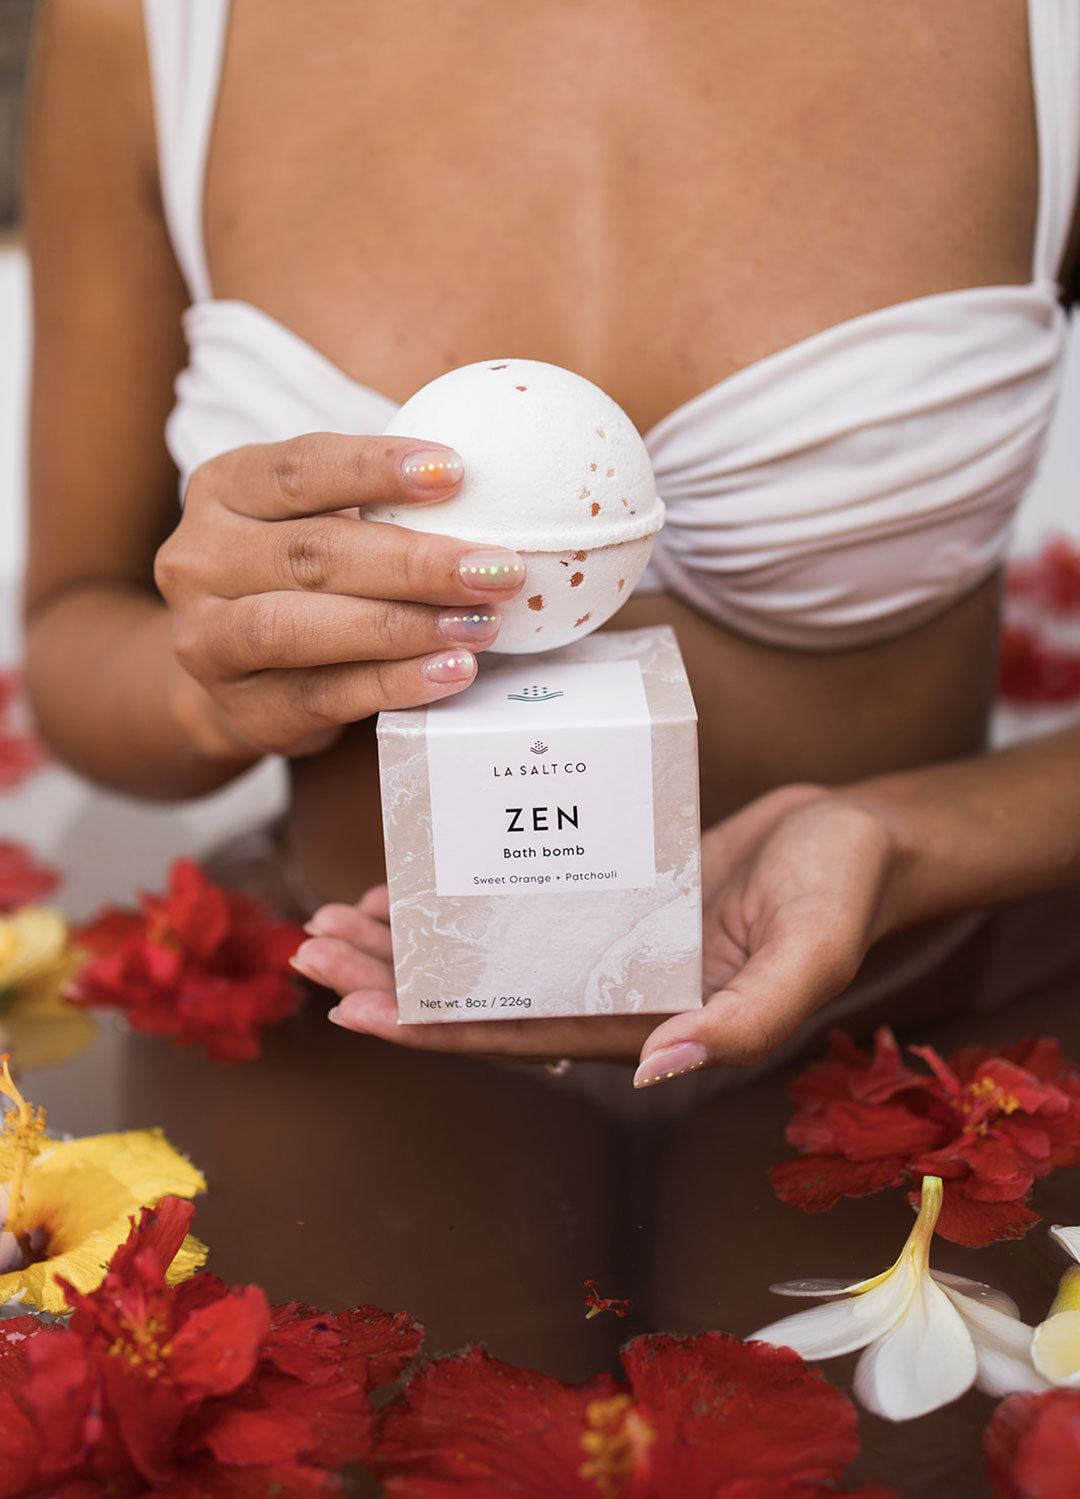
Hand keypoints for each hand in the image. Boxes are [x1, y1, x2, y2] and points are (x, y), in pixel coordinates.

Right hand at [154, 434, 524, 757]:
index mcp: (223, 490)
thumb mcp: (318, 520)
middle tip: (496, 569)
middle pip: (311, 554)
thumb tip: (492, 496)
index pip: (298, 469)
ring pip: (301, 627)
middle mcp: (199, 560)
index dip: (375, 468)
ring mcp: (209, 639)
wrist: (243, 675)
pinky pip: (323, 695)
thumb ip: (378, 506)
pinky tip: (450, 672)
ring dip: (403, 626)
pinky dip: (393, 683)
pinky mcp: (246, 708)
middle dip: (414, 562)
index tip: (455, 472)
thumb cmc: (305, 579)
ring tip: (480, 625)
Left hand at [291, 783, 901, 1079]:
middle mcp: (609, 989)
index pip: (518, 1035)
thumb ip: (742, 1018)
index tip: (350, 1014)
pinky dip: (459, 897)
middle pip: (479, 997)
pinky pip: (515, 900)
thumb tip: (657, 1068)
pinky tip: (407, 882)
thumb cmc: (838, 896)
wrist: (859, 839)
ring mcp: (602, 939)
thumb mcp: (805, 957)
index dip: (432, 1031)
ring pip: (485, 952)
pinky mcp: (606, 889)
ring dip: (409, 944)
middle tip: (311, 952)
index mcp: (646, 1023)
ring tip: (334, 922)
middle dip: (391, 983)